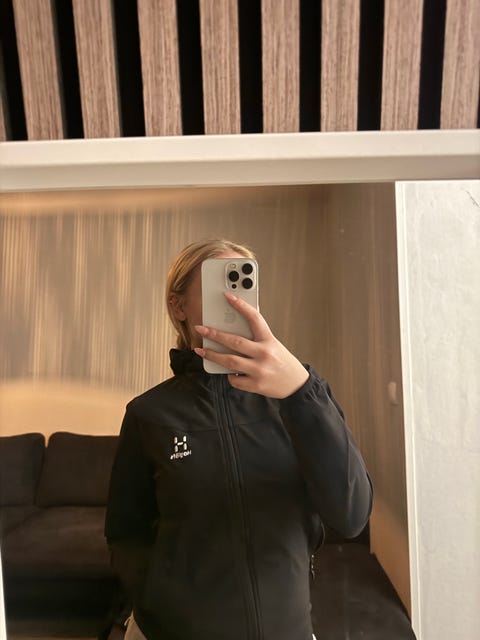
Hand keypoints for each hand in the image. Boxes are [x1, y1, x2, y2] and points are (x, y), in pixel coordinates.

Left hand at [193, 292, 308, 398]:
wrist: (296, 385)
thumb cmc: (282, 362)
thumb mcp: (273, 345)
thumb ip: (255, 340)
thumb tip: (230, 335)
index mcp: (269, 340)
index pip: (254, 318)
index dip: (240, 306)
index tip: (228, 296)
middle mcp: (264, 354)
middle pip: (234, 341)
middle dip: (214, 334)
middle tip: (201, 329)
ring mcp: (259, 370)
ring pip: (230, 361)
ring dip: (213, 355)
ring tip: (202, 350)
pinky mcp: (256, 385)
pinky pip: (235, 379)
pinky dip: (230, 375)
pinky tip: (230, 372)